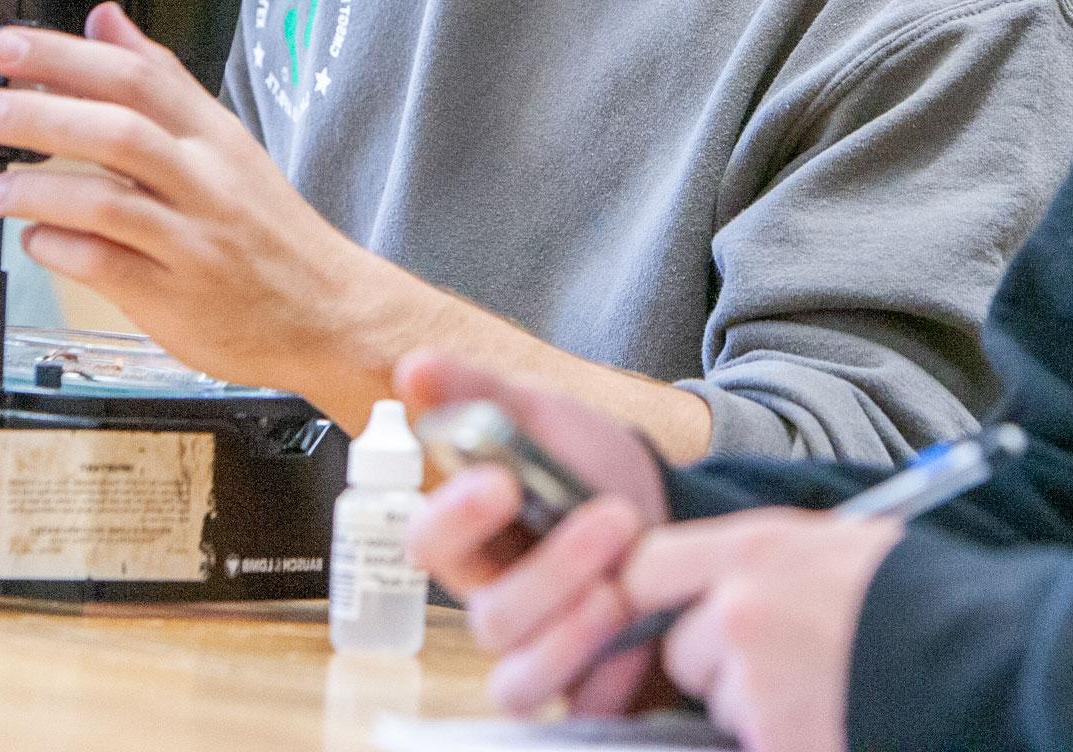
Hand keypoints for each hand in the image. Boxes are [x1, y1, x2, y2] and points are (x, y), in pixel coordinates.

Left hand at [0, 3, 370, 402]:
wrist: (327, 310)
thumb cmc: (268, 229)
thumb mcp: (226, 141)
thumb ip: (162, 80)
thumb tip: (105, 19)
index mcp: (215, 137)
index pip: (140, 77)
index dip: (68, 56)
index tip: (11, 47)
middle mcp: (205, 182)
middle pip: (121, 131)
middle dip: (44, 114)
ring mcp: (191, 240)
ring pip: (110, 201)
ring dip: (43, 188)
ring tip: (1, 188)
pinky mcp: (175, 298)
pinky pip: (107, 268)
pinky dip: (61, 249)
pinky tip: (37, 239)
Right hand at [399, 352, 673, 718]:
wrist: (659, 499)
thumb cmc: (581, 457)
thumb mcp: (536, 413)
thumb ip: (475, 394)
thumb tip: (413, 367)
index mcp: (469, 536)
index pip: (428, 543)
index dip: (456, 520)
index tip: (503, 482)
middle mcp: (493, 600)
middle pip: (489, 616)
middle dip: (553, 570)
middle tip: (611, 516)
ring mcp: (536, 648)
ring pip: (523, 674)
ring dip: (576, 627)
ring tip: (626, 578)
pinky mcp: (581, 683)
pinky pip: (576, 705)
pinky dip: (606, 672)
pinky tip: (640, 626)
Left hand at [620, 510, 902, 751]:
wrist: (990, 656)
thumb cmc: (922, 593)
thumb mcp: (832, 544)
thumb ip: (763, 562)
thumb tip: (714, 585)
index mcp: (754, 550)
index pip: (648, 568)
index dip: (652, 595)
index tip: (669, 610)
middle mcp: (741, 613)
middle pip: (683, 650)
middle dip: (719, 665)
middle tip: (782, 663)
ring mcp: (758, 687)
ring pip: (724, 705)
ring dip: (759, 710)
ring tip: (828, 690)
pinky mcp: (779, 744)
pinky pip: (758, 744)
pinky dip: (787, 740)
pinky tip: (836, 719)